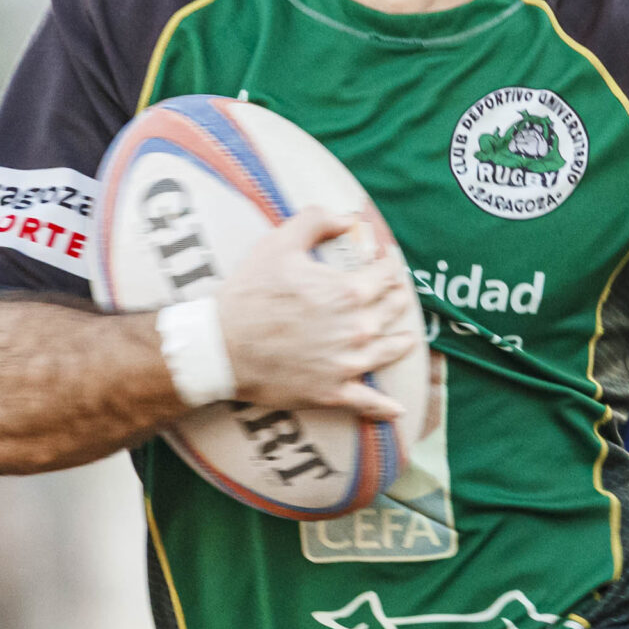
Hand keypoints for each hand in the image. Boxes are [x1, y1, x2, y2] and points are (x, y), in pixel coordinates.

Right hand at [216, 209, 419, 418]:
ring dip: (401, 344)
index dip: (390, 264)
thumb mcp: (279, 243)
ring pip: (388, 352)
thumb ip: (317, 221)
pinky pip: (367, 402)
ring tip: (407, 340)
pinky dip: (384, 407)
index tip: (389, 261)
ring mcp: (347, 364)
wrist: (221, 348)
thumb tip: (349, 219)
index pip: (386, 274)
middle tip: (399, 295)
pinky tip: (397, 409)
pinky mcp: (332, 392)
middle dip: (397, 299)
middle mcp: (357, 329)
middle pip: (391, 310)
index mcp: (348, 292)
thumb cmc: (249, 294)